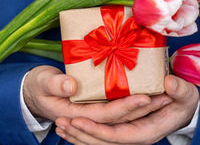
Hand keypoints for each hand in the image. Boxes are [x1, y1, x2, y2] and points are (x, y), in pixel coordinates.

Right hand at [23, 66, 172, 123]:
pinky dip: (132, 103)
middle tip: (165, 95)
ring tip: (163, 94)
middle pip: (120, 117)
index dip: (126, 107)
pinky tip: (146, 92)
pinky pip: (117, 108)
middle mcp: (87, 118)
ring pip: (122, 114)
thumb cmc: (36, 84)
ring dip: (142, 107)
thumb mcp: (41, 81)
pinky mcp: (96, 106)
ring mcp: (93, 114)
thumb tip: (70, 84)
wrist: (34, 90)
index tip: (145, 97)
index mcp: (74, 114)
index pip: (106, 115)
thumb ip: (54, 84)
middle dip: (143, 108)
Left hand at [54, 75, 198, 143]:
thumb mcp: (186, 93)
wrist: (185, 108)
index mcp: (147, 132)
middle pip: (102, 141)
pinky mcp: (122, 130)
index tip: (76, 117)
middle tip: (60, 120)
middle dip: (80, 133)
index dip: (96, 129)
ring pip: (98, 142)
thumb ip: (180, 89)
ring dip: (78, 136)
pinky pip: (100, 137)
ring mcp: (127, 135)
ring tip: (58, 125)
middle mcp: (134, 138)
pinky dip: (84, 134)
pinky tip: (69, 128)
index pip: (117, 135)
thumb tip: (168, 82)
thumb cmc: (184, 99)